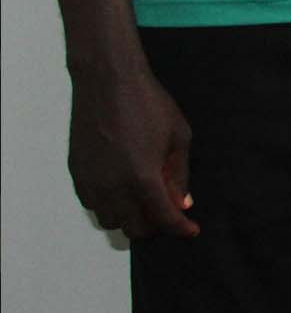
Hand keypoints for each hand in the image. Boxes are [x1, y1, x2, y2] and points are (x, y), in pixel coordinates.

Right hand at [67, 65, 197, 239]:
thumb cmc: (149, 104)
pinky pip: (92, 205)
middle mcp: (113, 187)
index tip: (191, 230)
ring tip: (146, 200)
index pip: (163, 219)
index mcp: (142, 178)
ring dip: (130, 218)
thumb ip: (179, 175)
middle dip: (156, 226)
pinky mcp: (76, 174)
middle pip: (134, 228)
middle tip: (169, 212)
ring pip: (110, 221)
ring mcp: (91, 182)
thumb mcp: (178, 137)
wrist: (108, 82)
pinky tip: (123, 189)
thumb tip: (182, 203)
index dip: (180, 228)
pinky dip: (109, 206)